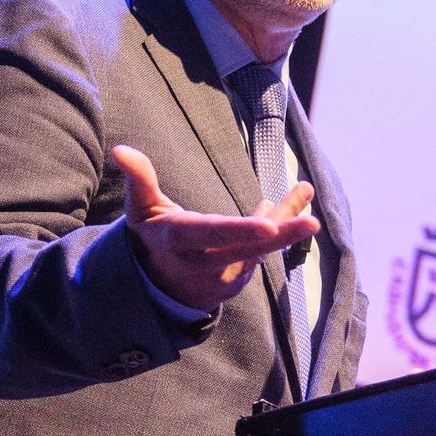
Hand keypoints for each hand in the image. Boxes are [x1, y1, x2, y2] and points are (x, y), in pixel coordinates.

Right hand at [113, 145, 319, 310]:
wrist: (155, 286)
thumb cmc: (151, 236)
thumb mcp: (142, 209)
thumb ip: (140, 179)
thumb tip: (121, 150)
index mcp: (180, 241)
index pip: (214, 235)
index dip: (241, 230)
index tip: (269, 226)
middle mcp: (205, 264)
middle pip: (247, 248)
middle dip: (283, 234)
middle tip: (313, 222)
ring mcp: (224, 277)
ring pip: (261, 246)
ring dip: (286, 220)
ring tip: (304, 190)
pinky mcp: (238, 281)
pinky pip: (262, 252)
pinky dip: (278, 228)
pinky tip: (295, 205)